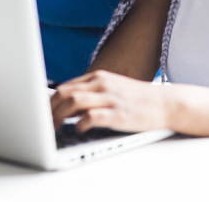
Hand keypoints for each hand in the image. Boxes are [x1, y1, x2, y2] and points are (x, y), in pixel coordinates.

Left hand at [50, 70, 169, 133]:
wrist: (166, 103)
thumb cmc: (137, 99)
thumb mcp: (112, 89)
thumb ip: (90, 94)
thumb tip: (66, 106)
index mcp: (98, 77)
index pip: (65, 86)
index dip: (50, 102)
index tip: (43, 115)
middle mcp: (102, 84)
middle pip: (64, 92)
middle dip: (50, 110)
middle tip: (46, 124)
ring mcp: (110, 98)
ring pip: (73, 101)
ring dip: (60, 116)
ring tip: (57, 128)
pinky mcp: (119, 113)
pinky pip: (91, 117)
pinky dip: (81, 125)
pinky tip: (80, 130)